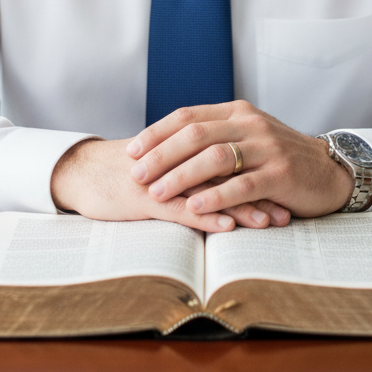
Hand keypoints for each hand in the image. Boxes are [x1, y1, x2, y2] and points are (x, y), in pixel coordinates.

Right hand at [49, 137, 287, 232]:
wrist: (81, 172)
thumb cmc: (124, 171)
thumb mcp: (163, 163)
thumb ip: (192, 164)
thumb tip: (227, 175)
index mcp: (184, 146)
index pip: (231, 154)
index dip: (260, 170)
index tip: (288, 187)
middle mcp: (177, 157)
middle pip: (229, 170)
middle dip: (261, 190)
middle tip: (290, 207)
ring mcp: (161, 177)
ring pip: (210, 188)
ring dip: (242, 205)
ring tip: (270, 220)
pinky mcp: (144, 198)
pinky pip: (180, 207)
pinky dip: (205, 215)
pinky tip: (227, 225)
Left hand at [126, 101, 354, 219]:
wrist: (329, 171)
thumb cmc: (279, 158)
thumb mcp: (247, 137)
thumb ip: (215, 137)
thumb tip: (164, 148)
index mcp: (237, 111)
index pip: (188, 116)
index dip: (157, 132)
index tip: (132, 150)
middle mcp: (250, 124)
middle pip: (196, 134)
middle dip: (161, 155)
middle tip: (137, 174)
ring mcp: (267, 147)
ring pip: (215, 157)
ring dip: (181, 176)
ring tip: (158, 193)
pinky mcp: (281, 174)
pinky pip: (242, 184)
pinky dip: (215, 196)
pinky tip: (195, 207)